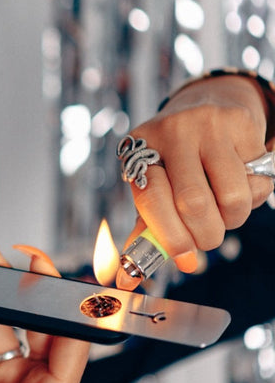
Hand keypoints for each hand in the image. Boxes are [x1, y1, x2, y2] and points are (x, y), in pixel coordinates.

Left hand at [123, 74, 273, 268]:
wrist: (206, 105)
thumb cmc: (175, 161)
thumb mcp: (154, 186)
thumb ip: (145, 229)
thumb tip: (127, 277)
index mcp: (138, 149)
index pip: (151, 199)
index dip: (169, 236)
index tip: (184, 259)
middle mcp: (168, 131)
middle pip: (193, 203)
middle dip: (205, 235)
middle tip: (208, 239)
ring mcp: (205, 124)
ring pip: (231, 196)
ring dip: (232, 219)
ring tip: (223, 210)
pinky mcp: (239, 123)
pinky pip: (256, 180)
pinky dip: (252, 195)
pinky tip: (239, 180)